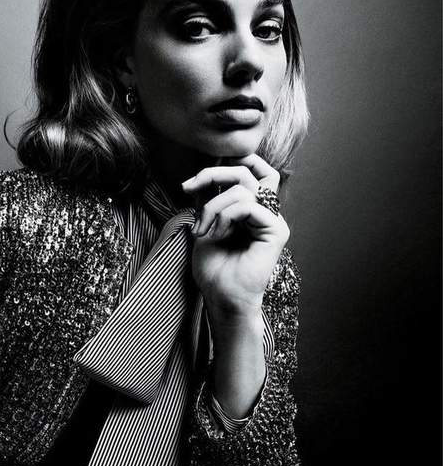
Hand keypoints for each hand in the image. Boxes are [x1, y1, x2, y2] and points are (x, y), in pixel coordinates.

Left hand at [181, 154, 288, 317]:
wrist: (221, 298)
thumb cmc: (213, 269)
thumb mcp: (205, 224)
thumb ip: (210, 199)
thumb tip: (205, 174)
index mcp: (253, 208)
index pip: (248, 170)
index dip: (222, 166)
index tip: (191, 183)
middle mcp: (266, 212)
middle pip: (247, 171)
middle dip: (213, 174)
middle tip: (188, 188)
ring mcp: (273, 220)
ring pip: (244, 188)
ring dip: (213, 206)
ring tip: (201, 230)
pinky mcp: (276, 231)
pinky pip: (249, 206)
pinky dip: (225, 216)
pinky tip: (217, 235)